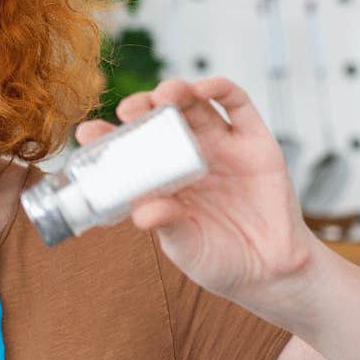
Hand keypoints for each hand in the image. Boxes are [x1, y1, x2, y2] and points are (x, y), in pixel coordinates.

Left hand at [79, 78, 318, 303]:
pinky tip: (203, 88)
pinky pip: (238, 105)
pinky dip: (219, 88)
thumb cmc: (220, 260)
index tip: (88, 133)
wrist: (272, 272)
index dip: (108, 138)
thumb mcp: (186, 247)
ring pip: (194, 105)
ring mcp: (221, 146)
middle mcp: (188, 157)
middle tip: (129, 110)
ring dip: (176, 91)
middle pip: (158, 119)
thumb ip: (167, 225)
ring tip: (165, 95)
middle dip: (141, 107)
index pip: (128, 150)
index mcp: (162, 180)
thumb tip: (143, 212)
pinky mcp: (254, 142)